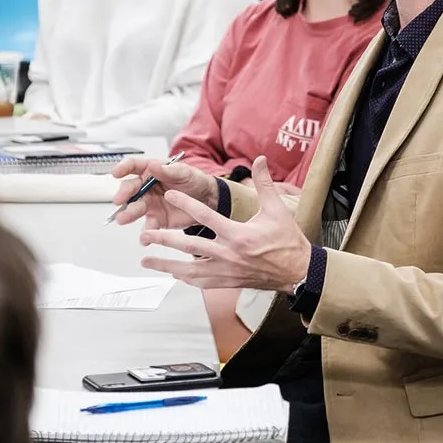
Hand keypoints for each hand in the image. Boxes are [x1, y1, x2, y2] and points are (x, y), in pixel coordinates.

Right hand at [110, 156, 219, 229]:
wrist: (207, 199)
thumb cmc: (194, 180)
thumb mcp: (184, 172)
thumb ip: (168, 170)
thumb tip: (154, 165)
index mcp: (151, 171)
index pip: (133, 166)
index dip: (123, 168)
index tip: (116, 172)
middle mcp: (146, 188)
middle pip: (130, 189)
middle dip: (123, 194)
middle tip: (119, 200)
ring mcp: (150, 205)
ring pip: (135, 209)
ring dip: (128, 213)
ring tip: (123, 219)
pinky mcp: (157, 220)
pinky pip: (149, 227)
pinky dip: (146, 234)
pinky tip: (144, 238)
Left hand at [138, 156, 311, 293]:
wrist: (296, 271)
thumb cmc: (286, 241)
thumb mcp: (276, 210)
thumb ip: (265, 184)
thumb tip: (260, 159)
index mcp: (239, 235)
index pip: (206, 217)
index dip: (186, 203)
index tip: (169, 194)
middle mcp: (228, 255)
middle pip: (189, 246)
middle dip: (164, 239)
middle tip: (145, 234)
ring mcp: (226, 271)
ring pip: (189, 269)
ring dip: (166, 263)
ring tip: (146, 259)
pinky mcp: (227, 282)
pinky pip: (200, 282)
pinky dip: (183, 277)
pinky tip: (172, 274)